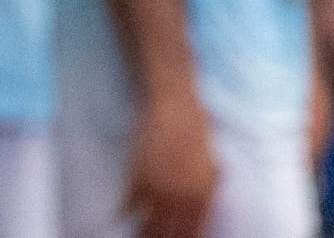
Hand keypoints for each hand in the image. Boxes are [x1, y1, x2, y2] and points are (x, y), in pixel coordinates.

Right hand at [129, 90, 217, 237]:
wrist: (175, 108)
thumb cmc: (198, 134)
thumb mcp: (214, 168)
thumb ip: (209, 194)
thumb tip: (205, 212)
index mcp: (203, 199)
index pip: (194, 234)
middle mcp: (181, 199)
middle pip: (169, 235)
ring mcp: (157, 189)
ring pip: (148, 226)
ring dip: (143, 234)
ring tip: (138, 236)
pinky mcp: (137, 177)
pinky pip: (128, 205)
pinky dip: (124, 214)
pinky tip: (120, 219)